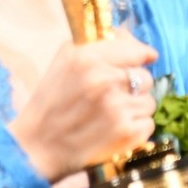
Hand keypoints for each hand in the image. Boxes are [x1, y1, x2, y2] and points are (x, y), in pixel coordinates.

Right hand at [8, 33, 157, 182]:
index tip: (144, 60)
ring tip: (112, 115)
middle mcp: (105, 81)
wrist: (37, 147)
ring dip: (135, 108)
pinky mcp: (126, 134)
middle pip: (146, 77)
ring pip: (149, 102)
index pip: (137, 50)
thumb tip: (134, 40)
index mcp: (88, 58)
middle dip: (134, 85)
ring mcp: (118, 109)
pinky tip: (114, 130)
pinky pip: (149, 124)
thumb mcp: (65, 59)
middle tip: (114, 95)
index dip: (140, 56)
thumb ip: (98, 44)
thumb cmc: (51, 101)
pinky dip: (136, 129)